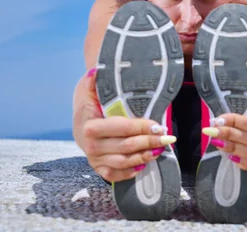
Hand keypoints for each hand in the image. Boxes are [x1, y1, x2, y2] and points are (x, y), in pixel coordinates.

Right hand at [76, 68, 176, 182]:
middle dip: (150, 142)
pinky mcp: (97, 167)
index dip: (143, 127)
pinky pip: (113, 175)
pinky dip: (128, 173)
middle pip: (126, 146)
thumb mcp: (90, 88)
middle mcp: (91, 145)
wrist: (79, 117)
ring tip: (160, 149)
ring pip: (123, 162)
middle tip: (168, 138)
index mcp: (90, 126)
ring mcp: (93, 158)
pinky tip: (143, 165)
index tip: (159, 125)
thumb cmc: (90, 102)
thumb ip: (94, 81)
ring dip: (144, 157)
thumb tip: (96, 71)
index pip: (123, 128)